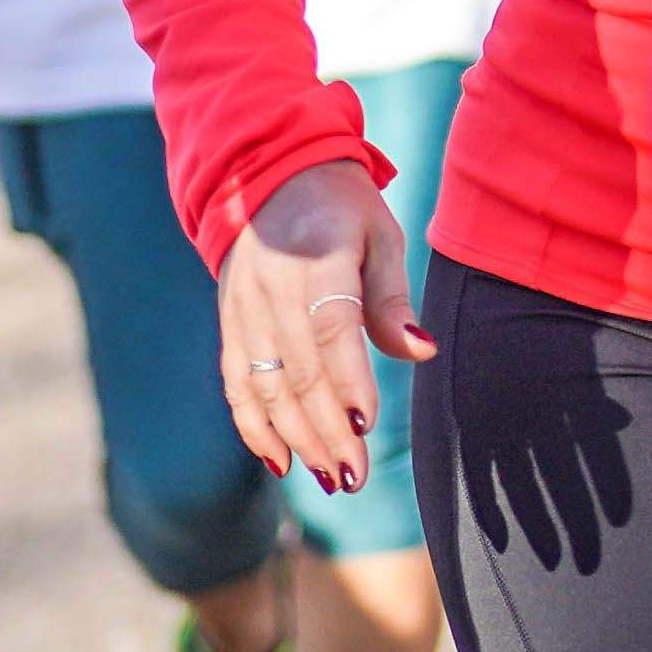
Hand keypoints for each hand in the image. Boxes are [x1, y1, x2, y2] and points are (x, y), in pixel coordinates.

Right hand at [217, 162, 431, 491]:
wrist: (268, 173)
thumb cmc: (340, 208)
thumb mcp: (379, 237)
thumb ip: (393, 300)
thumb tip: (423, 352)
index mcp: (316, 260)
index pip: (331, 329)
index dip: (346, 380)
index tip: (365, 425)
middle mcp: (272, 289)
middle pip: (298, 371)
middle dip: (326, 430)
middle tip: (354, 476)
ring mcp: (243, 309)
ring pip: (266, 387)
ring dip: (296, 438)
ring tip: (330, 478)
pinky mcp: (229, 324)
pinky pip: (237, 384)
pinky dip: (255, 426)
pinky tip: (280, 462)